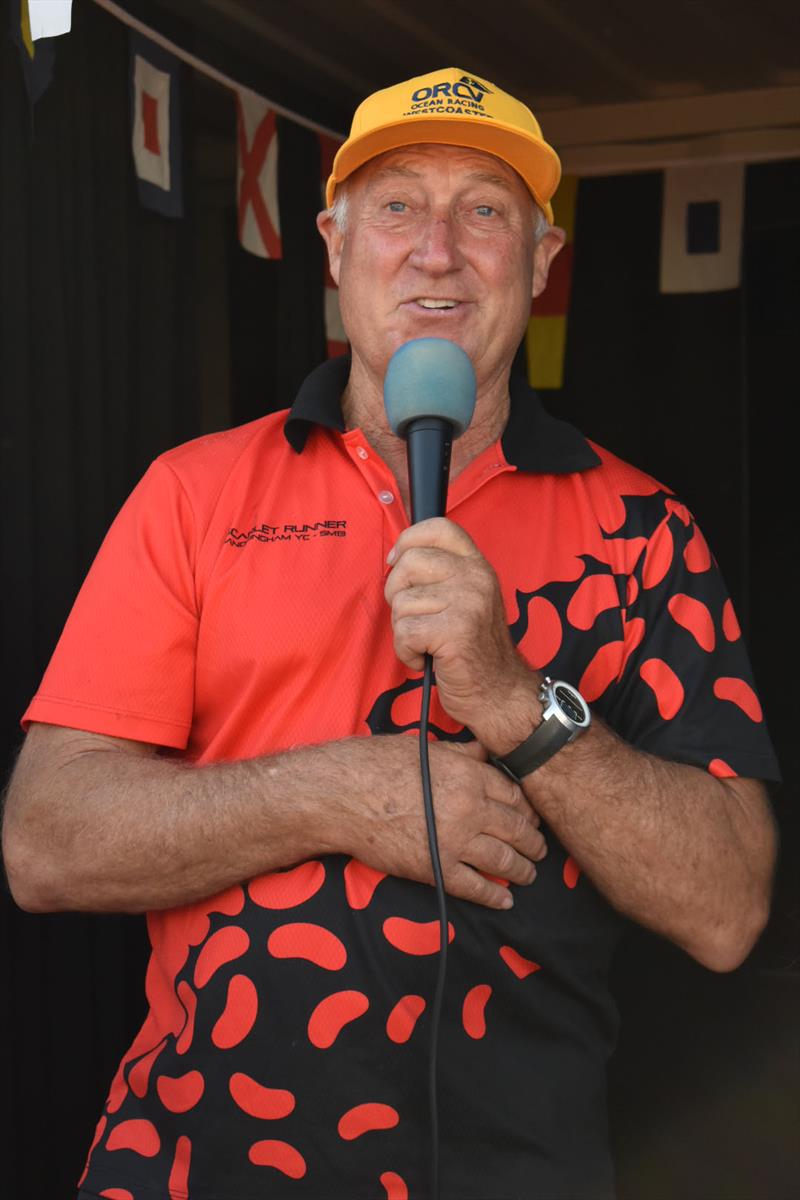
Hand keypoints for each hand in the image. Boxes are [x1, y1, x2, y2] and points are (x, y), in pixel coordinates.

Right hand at [323, 735, 546, 909]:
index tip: (532, 817)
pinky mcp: (436, 869)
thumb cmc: (377, 765)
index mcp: (469, 775)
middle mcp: (470, 807)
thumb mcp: (426, 749)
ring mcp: (455, 840)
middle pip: (517, 828)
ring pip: (503, 860)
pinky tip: (504, 900)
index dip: (528, 809)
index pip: (515, 795)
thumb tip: (485, 750)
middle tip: (539, 849)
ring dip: (521, 870)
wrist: (343, 796)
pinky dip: (494, 896)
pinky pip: (475, 887)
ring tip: (528, 875)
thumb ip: (461, 754)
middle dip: (533, 842)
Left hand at [384, 518, 540, 752]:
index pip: (438, 527)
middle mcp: (476, 577)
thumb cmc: (473, 650)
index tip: (397, 562)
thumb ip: (441, 575)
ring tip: (427, 644)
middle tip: (414, 619)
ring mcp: (467, 602)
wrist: (499, 693)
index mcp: (477, 565)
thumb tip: (396, 558)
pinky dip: (406, 652)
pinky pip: (405, 632)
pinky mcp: (455, 629)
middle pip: (409, 564)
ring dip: (404, 630)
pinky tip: (426, 659)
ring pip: (402, 603)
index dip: (408, 540)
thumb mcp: (466, 600)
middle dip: (397, 595)